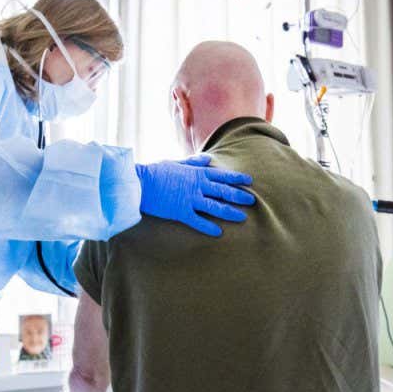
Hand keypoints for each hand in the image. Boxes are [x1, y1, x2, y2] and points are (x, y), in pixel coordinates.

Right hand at [135, 154, 254, 235]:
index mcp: (196, 173)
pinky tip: (219, 233)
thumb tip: (208, 159)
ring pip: (215, 207)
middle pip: (223, 191)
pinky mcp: (181, 212)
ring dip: (230, 212)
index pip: (222, 175)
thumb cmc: (156, 172)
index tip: (249, 181)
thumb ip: (194, 162)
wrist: (140, 183)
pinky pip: (198, 221)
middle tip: (252, 201)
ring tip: (242, 218)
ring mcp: (190, 199)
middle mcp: (197, 186)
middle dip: (239, 196)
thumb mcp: (176, 163)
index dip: (237, 178)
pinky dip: (208, 227)